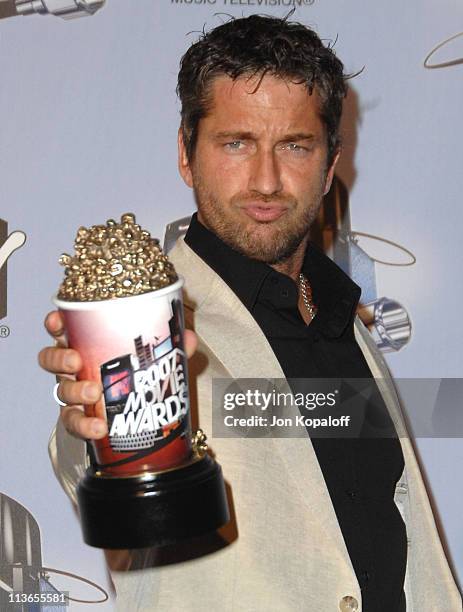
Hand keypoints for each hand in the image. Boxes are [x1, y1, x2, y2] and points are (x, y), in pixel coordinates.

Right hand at [38, 310, 197, 440]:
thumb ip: (172, 347)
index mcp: (86, 344)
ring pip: (60, 391)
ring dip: (74, 392)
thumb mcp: (157, 357)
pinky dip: (84, 426)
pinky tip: (99, 429)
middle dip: (59, 358)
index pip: (62, 329)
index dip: (55, 323)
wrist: (138, 412)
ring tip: (93, 393)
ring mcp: (73, 394)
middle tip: (76, 362)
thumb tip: (188, 338)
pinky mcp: (79, 420)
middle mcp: (73, 368)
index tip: (58, 320)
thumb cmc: (140, 374)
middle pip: (51, 359)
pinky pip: (73, 423)